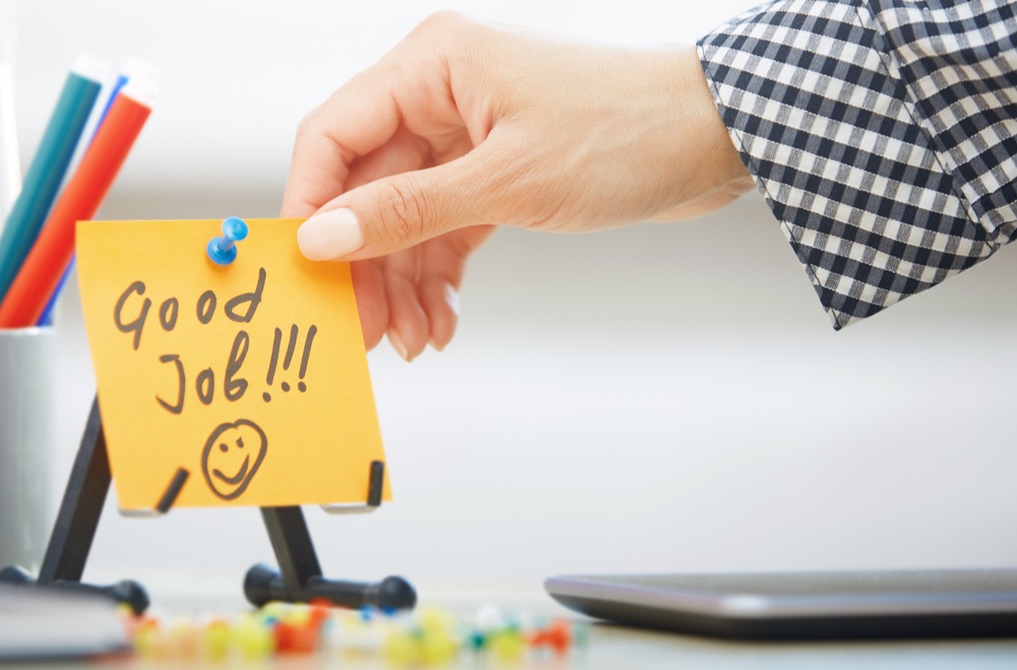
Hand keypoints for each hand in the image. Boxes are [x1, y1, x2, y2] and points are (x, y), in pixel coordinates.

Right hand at [280, 12, 751, 358]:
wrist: (713, 139)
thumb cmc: (626, 131)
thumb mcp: (504, 181)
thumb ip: (406, 210)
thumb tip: (324, 236)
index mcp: (430, 67)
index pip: (333, 135)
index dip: (309, 206)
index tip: (303, 271)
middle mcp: (440, 96)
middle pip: (367, 188)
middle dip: (365, 264)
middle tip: (361, 328)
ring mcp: (467, 136)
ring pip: (404, 217)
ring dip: (403, 281)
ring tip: (410, 338)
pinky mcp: (494, 173)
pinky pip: (444, 228)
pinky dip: (439, 274)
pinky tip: (439, 318)